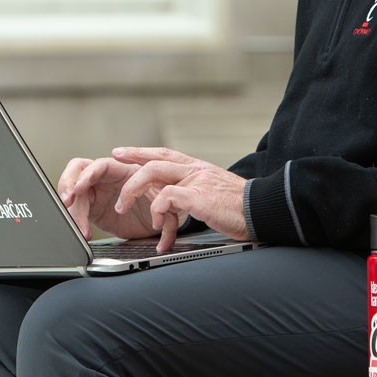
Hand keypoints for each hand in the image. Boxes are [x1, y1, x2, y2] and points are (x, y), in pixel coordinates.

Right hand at [57, 155, 158, 242]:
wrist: (161, 223)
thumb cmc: (164, 204)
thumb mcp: (164, 202)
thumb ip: (160, 204)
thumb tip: (157, 211)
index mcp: (125, 169)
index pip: (101, 165)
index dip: (88, 175)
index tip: (80, 189)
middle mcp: (108, 177)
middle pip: (79, 170)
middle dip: (68, 184)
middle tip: (67, 201)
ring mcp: (98, 190)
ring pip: (75, 193)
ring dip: (73, 209)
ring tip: (80, 228)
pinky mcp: (93, 206)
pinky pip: (77, 209)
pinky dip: (77, 220)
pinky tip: (84, 232)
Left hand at [112, 147, 248, 252]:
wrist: (264, 210)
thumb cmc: (241, 208)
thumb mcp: (213, 194)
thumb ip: (194, 193)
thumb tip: (176, 201)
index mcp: (198, 168)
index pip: (164, 154)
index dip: (141, 152)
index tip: (121, 152)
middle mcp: (195, 170)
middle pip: (154, 160)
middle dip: (129, 164)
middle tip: (112, 170)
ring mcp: (196, 181)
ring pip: (154, 173)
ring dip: (133, 189)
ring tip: (122, 206)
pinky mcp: (198, 197)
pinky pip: (166, 197)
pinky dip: (155, 210)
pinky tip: (156, 224)